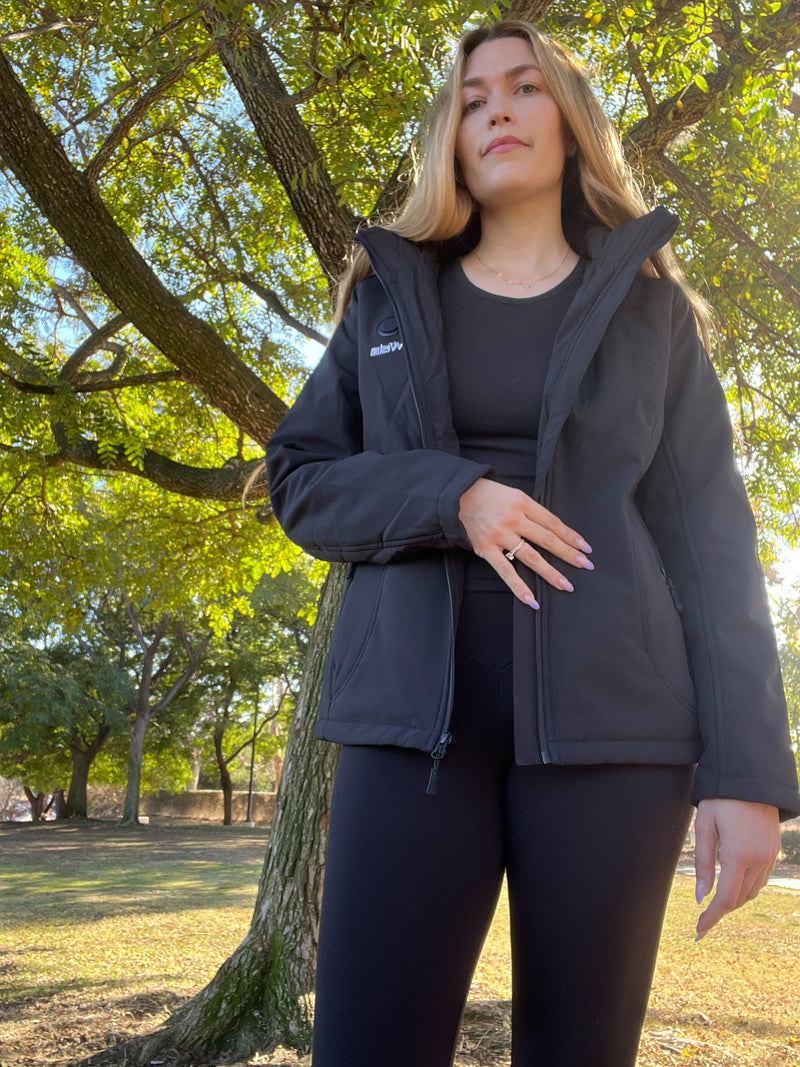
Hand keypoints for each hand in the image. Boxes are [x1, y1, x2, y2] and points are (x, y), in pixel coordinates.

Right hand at [458, 478, 593, 606]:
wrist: (455, 496)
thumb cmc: (487, 494)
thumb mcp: (512, 494)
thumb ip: (530, 510)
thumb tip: (551, 529)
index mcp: (523, 503)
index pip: (552, 522)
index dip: (570, 536)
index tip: (585, 548)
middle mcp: (514, 519)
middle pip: (547, 540)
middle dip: (568, 554)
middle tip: (586, 566)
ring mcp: (500, 535)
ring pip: (531, 557)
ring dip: (550, 573)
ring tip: (566, 585)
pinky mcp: (485, 549)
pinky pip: (505, 571)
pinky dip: (519, 586)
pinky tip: (532, 600)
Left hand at [694, 798, 780, 939]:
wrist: (750, 777)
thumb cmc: (721, 798)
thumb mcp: (704, 827)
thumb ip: (702, 863)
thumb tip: (700, 896)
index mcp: (738, 855)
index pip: (725, 899)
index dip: (711, 918)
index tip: (699, 931)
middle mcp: (758, 859)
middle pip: (739, 898)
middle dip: (720, 911)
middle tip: (702, 921)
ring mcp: (770, 855)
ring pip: (752, 891)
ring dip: (734, 900)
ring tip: (715, 905)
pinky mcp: (774, 850)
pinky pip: (761, 878)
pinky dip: (746, 887)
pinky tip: (734, 885)